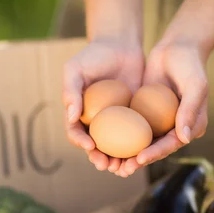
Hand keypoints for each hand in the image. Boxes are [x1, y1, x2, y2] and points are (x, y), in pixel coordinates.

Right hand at [62, 40, 144, 172]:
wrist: (121, 45)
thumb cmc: (94, 55)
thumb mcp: (75, 69)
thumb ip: (70, 91)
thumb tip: (70, 117)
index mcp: (78, 113)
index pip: (75, 132)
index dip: (80, 142)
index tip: (91, 146)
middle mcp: (96, 121)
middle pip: (95, 147)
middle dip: (100, 159)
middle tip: (107, 165)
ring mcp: (116, 121)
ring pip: (115, 147)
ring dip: (118, 160)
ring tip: (124, 168)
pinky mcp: (134, 118)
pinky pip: (135, 136)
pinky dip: (137, 148)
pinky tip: (143, 154)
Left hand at [116, 41, 209, 176]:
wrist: (177, 47)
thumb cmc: (190, 64)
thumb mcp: (195, 85)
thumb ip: (190, 110)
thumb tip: (184, 138)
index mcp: (191, 127)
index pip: (171, 144)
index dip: (155, 154)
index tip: (139, 159)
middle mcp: (176, 128)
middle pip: (155, 149)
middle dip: (137, 162)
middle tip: (121, 170)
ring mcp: (160, 121)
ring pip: (141, 142)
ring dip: (126, 155)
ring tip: (110, 164)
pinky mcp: (146, 113)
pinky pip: (132, 127)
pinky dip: (120, 136)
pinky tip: (104, 143)